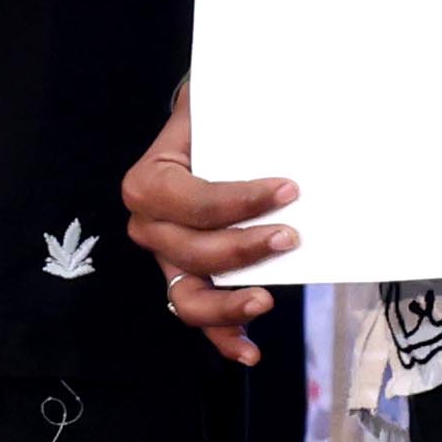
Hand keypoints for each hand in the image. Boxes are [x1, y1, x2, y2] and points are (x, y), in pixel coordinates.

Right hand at [122, 82, 298, 365]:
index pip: (189, 201)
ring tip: (265, 300)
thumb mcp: (214, 99)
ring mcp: (169, 259)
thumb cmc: (215, 117)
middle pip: (190, 252)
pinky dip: (223, 337)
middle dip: (242, 250)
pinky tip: (251, 351)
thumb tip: (290, 91)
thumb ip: (231, 99)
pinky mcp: (190, 280)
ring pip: (187, 296)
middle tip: (292, 236)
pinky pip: (201, 318)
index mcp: (149, 181)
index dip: (237, 201)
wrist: (209, 133)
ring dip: (227, 304)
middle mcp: (150, 225)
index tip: (289, 188)